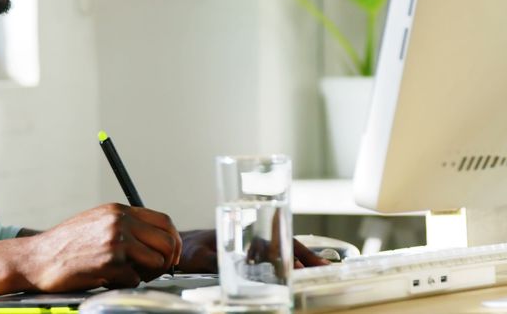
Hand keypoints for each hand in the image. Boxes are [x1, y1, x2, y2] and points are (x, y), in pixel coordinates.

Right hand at [19, 203, 181, 291]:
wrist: (36, 259)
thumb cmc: (65, 245)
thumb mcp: (97, 222)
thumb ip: (125, 225)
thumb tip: (154, 240)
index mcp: (119, 210)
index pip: (164, 221)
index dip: (173, 241)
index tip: (170, 255)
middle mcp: (120, 222)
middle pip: (167, 242)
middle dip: (166, 261)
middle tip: (154, 271)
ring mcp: (116, 241)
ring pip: (157, 261)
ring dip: (146, 274)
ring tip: (127, 275)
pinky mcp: (110, 263)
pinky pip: (135, 279)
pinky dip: (125, 284)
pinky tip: (107, 279)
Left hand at [174, 230, 331, 272]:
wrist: (182, 245)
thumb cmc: (189, 248)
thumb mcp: (199, 256)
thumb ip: (212, 263)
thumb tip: (225, 269)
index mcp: (243, 234)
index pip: (275, 240)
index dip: (292, 250)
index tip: (304, 263)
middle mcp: (251, 238)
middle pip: (285, 244)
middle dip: (305, 256)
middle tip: (324, 268)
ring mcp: (252, 247)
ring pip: (282, 252)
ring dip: (298, 262)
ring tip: (316, 272)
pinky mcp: (248, 257)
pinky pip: (273, 260)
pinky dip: (287, 266)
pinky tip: (296, 274)